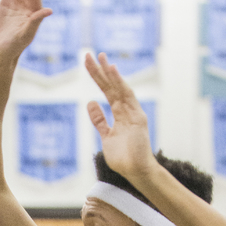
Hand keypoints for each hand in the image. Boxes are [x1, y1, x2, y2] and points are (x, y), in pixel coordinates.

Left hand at [85, 52, 156, 179]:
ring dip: (108, 72)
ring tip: (99, 57)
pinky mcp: (137, 117)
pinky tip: (111, 69)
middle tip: (89, 54)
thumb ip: (99, 120)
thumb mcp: (106, 135)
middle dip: (99, 71)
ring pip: (118, 88)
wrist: (135, 171)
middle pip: (111, 86)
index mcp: (120, 114)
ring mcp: (133, 113)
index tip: (89, 63)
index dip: (98, 77)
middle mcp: (127, 110)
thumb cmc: (122, 157)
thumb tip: (90, 102)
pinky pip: (126, 96)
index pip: (107, 91)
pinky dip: (119, 82)